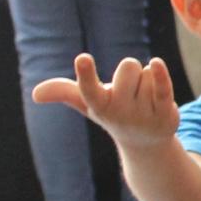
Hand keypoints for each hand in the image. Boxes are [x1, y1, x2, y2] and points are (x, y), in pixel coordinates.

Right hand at [32, 54, 180, 149]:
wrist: (145, 142)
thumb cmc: (112, 114)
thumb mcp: (88, 103)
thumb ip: (64, 92)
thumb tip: (35, 94)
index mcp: (98, 106)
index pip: (90, 89)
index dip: (86, 74)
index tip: (82, 58)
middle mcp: (120, 112)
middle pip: (128, 67)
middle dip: (131, 69)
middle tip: (130, 87)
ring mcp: (144, 115)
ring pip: (147, 73)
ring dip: (148, 79)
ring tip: (144, 98)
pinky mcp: (165, 114)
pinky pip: (163, 88)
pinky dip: (160, 74)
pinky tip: (157, 64)